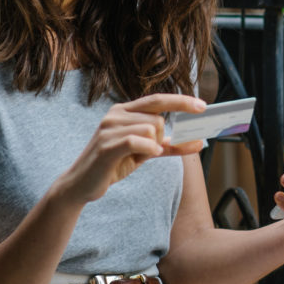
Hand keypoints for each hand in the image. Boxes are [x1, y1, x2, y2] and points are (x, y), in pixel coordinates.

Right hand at [57, 94, 205, 203]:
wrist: (81, 185)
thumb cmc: (113, 165)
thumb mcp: (144, 152)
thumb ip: (169, 145)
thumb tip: (199, 142)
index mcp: (124, 111)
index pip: (158, 99)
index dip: (181, 101)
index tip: (203, 106)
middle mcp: (116, 114)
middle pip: (158, 118)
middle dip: (160, 139)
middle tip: (144, 153)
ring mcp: (109, 128)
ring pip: (151, 129)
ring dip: (150, 148)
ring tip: (132, 157)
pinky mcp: (106, 144)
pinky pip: (138, 140)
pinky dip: (147, 149)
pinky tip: (142, 157)